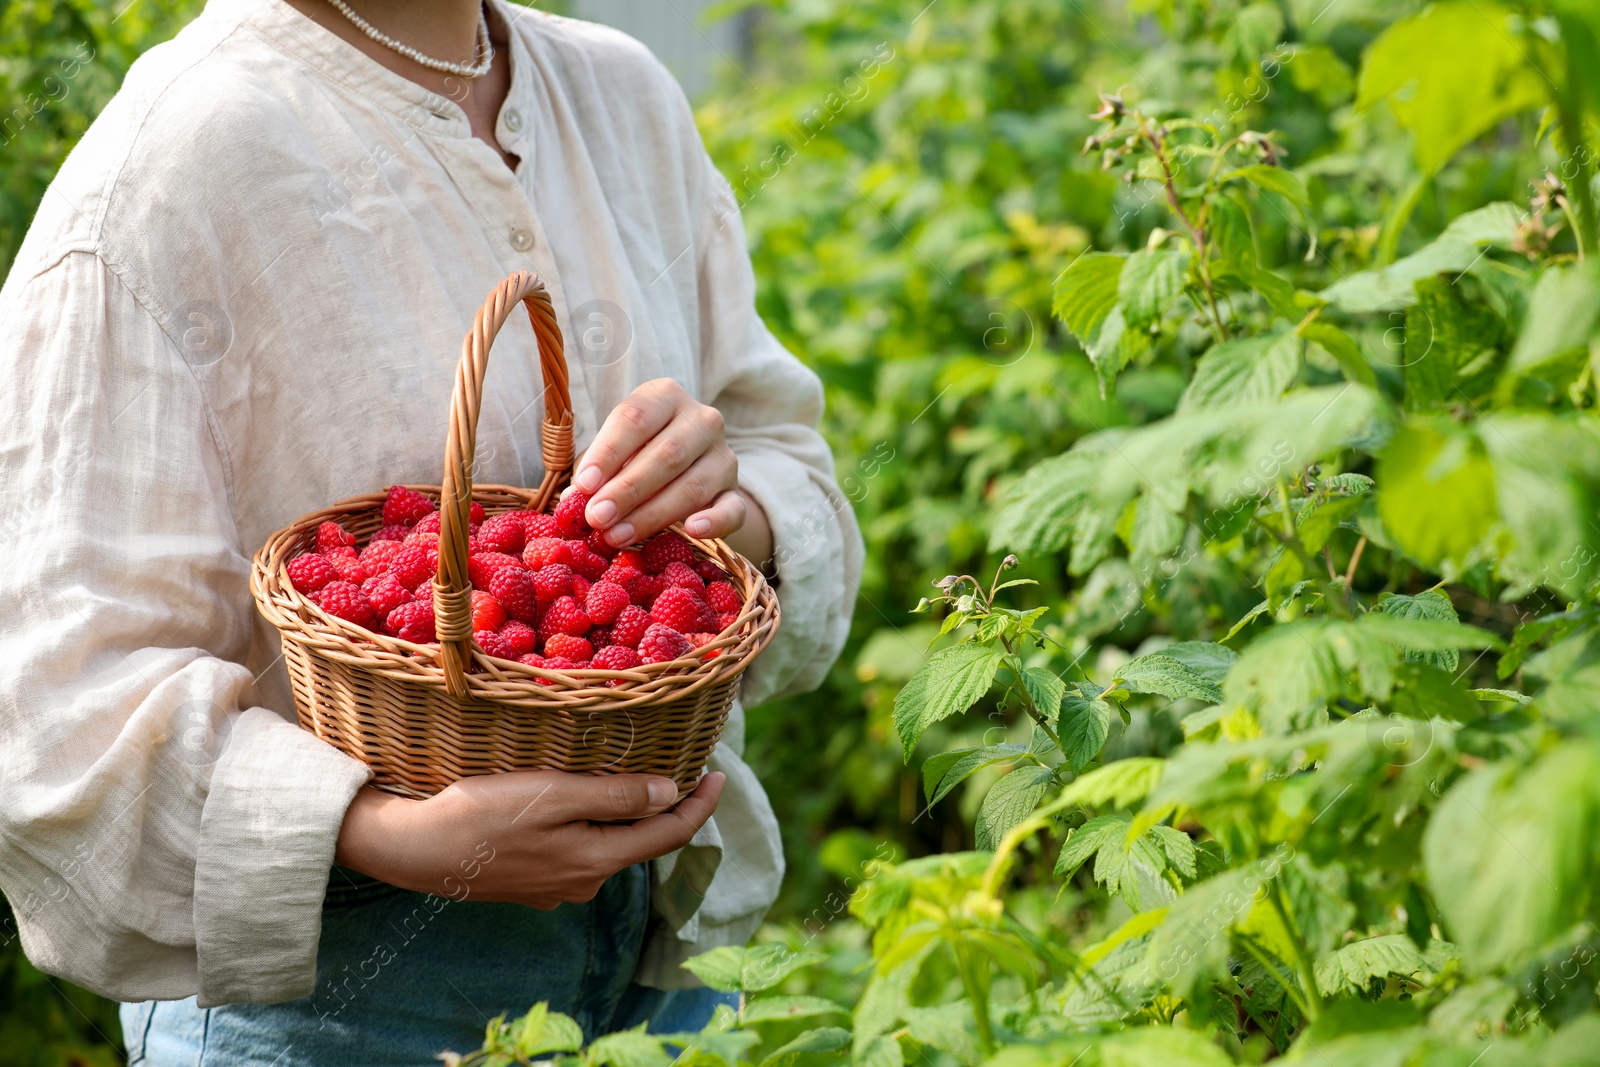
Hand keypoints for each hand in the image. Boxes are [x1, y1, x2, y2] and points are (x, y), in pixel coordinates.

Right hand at [335, 770, 723, 906]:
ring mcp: (556, 887)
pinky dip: (594, 825)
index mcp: (596, 861)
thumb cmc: (482, 814)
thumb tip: (670, 791)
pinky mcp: (531, 882)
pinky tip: (582, 801)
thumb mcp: (554, 795)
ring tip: (636, 776)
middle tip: (686, 766)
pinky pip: (579, 850)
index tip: (722, 774)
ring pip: (609, 846)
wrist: (413, 850)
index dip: (701, 805)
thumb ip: (615, 797)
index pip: (670, 835)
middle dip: (668, 807)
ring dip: (628, 815)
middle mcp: (584, 882)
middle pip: (642, 842)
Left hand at [572, 379, 770, 564]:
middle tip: (597, 517)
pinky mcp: (736, 492)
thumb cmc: (636, 452)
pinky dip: (715, 521)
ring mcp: (724, 456)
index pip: (635, 419)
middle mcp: (702, 419)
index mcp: (665, 396)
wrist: (685, 464)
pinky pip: (732, 509)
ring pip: (693, 486)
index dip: (608, 453)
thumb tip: (574, 502)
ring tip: (618, 536)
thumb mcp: (614, 448)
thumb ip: (596, 469)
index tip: (584, 485)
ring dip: (653, 514)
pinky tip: (693, 531)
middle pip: (666, 455)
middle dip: (627, 490)